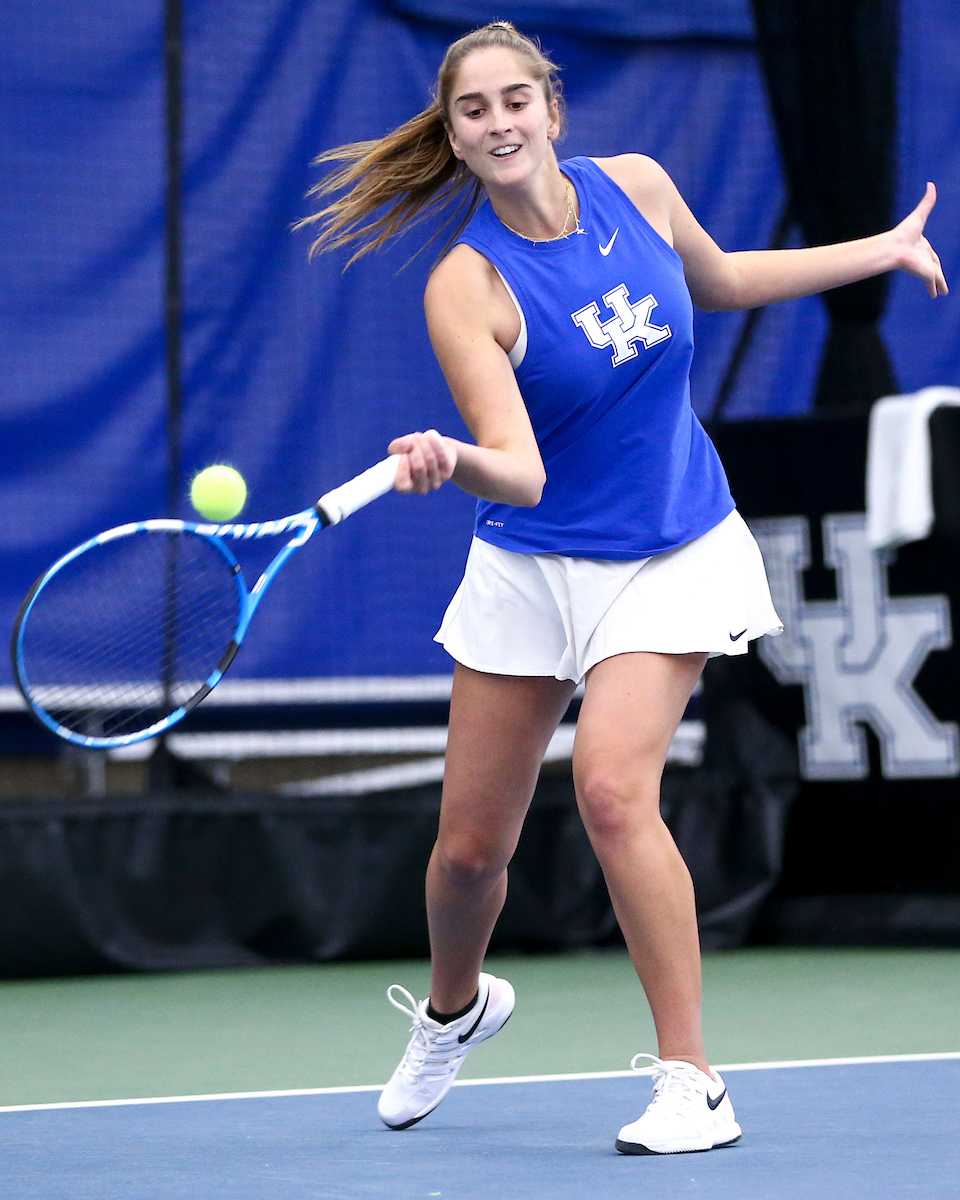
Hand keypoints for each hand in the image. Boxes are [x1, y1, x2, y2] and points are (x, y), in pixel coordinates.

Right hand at [389, 429, 457, 493]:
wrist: (435, 448)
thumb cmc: (412, 450)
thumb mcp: (399, 448)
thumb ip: (396, 447)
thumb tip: (407, 444)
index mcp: (405, 486)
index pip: (402, 486)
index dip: (402, 470)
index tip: (403, 455)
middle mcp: (420, 488)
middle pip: (418, 468)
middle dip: (415, 448)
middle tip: (413, 438)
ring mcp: (434, 483)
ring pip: (430, 460)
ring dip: (423, 443)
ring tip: (419, 436)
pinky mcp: (446, 473)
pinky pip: (441, 456)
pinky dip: (434, 443)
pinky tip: (429, 436)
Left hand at [891, 183, 948, 297]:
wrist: (894, 248)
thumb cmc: (903, 233)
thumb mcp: (919, 216)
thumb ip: (927, 202)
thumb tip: (931, 184)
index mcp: (923, 248)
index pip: (932, 255)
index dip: (934, 260)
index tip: (935, 265)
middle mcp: (924, 258)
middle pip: (935, 268)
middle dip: (939, 277)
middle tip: (940, 285)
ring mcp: (925, 267)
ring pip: (936, 278)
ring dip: (938, 285)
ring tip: (941, 293)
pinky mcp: (926, 274)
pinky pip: (933, 282)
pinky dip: (934, 287)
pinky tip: (935, 295)